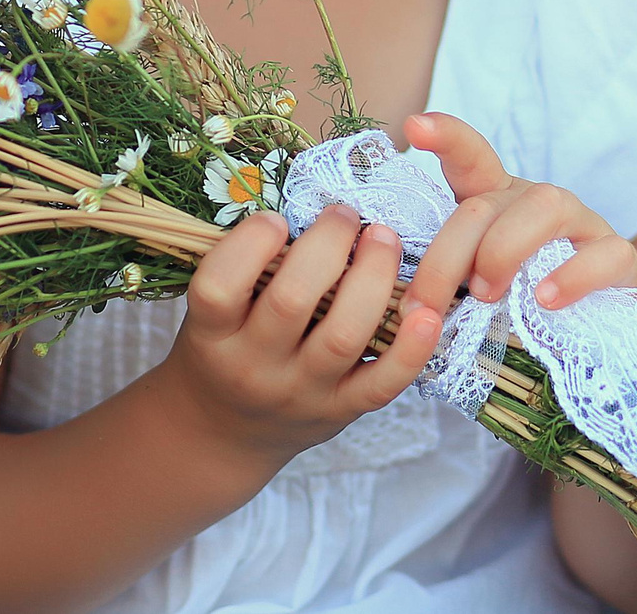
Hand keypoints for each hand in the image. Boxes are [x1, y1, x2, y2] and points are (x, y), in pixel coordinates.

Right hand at [154, 204, 444, 468]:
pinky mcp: (341, 411)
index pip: (219, 286)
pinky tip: (426, 310)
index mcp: (211, 335)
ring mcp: (301, 392)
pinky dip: (411, 348)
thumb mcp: (210, 314)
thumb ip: (244, 271)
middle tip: (345, 215)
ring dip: (372, 277)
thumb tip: (304, 204)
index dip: (251, 243)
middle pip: (292, 301)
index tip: (275, 219)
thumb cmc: (221, 349)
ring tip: (382, 236)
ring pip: (343, 334)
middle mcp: (253, 367)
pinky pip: (383, 382)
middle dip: (327, 244)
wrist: (223, 432)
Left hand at [401, 112, 636, 315]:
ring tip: (485, 296)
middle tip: (424, 307)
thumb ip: (445, 277)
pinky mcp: (619, 256)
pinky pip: (603, 253)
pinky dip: (572, 276)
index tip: (414, 126)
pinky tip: (545, 300)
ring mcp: (583, 223)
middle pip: (485, 205)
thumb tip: (399, 298)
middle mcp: (538, 201)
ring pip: (543, 207)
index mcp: (498, 201)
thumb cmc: (518, 303)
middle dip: (445, 259)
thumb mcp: (474, 285)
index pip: (471, 156)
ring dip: (503, 252)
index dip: (446, 135)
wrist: (589, 334)